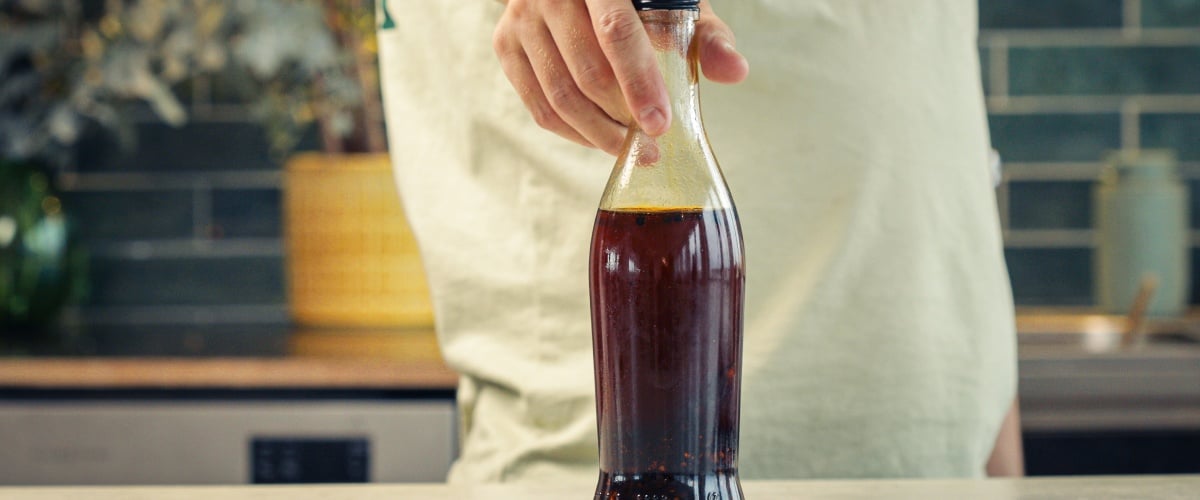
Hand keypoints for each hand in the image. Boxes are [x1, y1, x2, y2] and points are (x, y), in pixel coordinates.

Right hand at [493, 0, 747, 154]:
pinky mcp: (506, 43)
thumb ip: (706, 35)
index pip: (615, 32)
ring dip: (599, 134)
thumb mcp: (673, 1)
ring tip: (631, 149)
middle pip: (586, 73)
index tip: (660, 124)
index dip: (639, 82)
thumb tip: (734, 72)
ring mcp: (522, 18)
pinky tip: (601, 138)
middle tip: (652, 146)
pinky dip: (572, 132)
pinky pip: (539, 105)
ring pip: (559, 96)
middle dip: (623, 119)